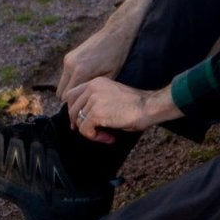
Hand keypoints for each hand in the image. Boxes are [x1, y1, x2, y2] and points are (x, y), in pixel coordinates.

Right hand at [56, 0, 151, 102]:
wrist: (115, 34)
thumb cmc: (117, 56)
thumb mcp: (111, 76)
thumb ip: (96, 90)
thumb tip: (89, 105)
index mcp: (81, 72)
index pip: (68, 98)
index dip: (74, 107)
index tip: (81, 114)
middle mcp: (71, 65)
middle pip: (62, 93)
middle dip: (70, 102)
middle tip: (81, 108)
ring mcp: (68, 60)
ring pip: (62, 84)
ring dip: (70, 91)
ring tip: (82, 98)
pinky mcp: (69, 56)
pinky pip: (65, 75)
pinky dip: (71, 81)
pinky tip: (84, 84)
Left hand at [67, 77, 181, 139]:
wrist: (148, 106)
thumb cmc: (136, 104)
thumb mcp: (112, 95)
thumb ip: (96, 100)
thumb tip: (81, 117)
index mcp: (96, 82)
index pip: (71, 95)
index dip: (73, 110)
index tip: (80, 121)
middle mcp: (92, 88)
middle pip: (71, 109)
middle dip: (78, 123)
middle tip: (91, 132)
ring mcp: (93, 100)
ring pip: (78, 121)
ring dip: (91, 132)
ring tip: (106, 135)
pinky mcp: (95, 113)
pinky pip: (85, 130)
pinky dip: (95, 137)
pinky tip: (109, 137)